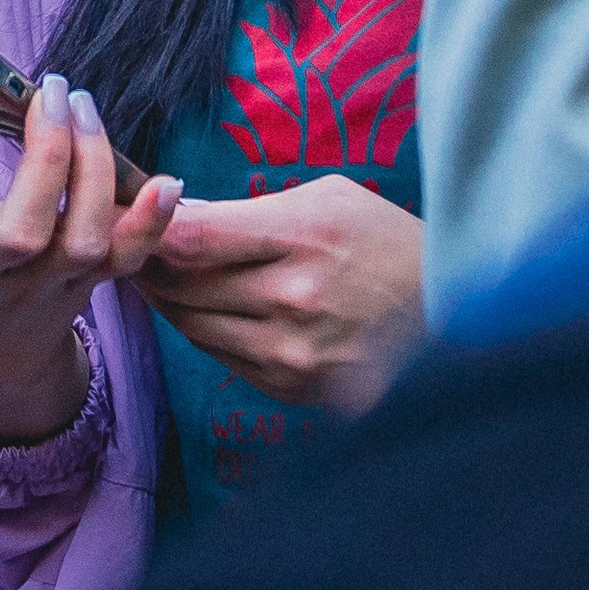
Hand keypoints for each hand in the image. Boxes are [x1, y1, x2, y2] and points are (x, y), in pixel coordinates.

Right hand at [0, 43, 182, 445]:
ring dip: (94, 167)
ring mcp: (42, 282)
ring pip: (82, 238)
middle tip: (50, 88)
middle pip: (23, 226)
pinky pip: (128, 260)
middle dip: (48, 151)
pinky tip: (166, 182)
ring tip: (81, 105)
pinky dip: (152, 224)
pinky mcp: (87, 284)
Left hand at [129, 176, 423, 411]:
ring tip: (162, 277)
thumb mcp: (330, 199)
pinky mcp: (295, 390)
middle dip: (150, 265)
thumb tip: (181, 216)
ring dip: (170, 301)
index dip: (150, 228)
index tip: (135, 217)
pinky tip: (209, 310)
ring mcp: (293, 352)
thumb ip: (253, 209)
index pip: (193, 237)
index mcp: (304, 235)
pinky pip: (223, 357)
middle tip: (133, 246)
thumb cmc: (389, 245)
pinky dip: (206, 332)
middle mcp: (293, 298)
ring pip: (193, 325)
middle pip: (183, 285)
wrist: (455, 321)